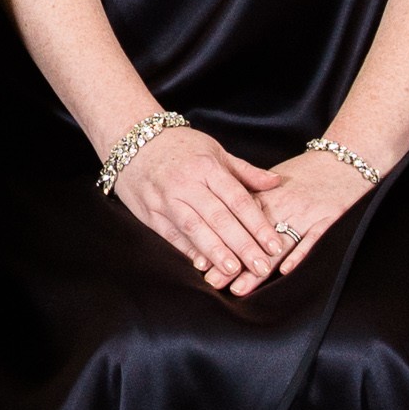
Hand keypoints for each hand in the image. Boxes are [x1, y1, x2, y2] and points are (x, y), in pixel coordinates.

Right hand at [112, 124, 279, 293]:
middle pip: (219, 218)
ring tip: (233, 270)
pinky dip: (187, 250)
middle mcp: (187, 184)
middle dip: (242, 245)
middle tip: (261, 266)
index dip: (258, 225)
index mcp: (207, 167)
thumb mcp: (214, 150)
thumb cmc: (179, 145)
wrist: (131, 139)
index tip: (274, 245)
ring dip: (215, 251)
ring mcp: (166, 199)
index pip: (237, 200)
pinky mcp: (150, 212)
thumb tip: (276, 182)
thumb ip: (245, 171)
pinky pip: (171, 234)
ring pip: (194, 228)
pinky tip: (202, 265)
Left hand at [215, 141, 370, 293]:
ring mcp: (307, 211)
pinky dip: (299, 254)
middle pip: (253, 235)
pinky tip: (284, 271)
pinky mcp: (329, 217)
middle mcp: (284, 203)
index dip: (219, 242)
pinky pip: (313, 239)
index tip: (202, 262)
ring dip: (258, 266)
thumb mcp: (274, 183)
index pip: (237, 221)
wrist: (345, 159)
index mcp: (267, 195)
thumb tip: (219, 222)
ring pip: (278, 243)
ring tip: (240, 288)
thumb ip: (249, 201)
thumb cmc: (307, 174)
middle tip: (214, 281)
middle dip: (233, 260)